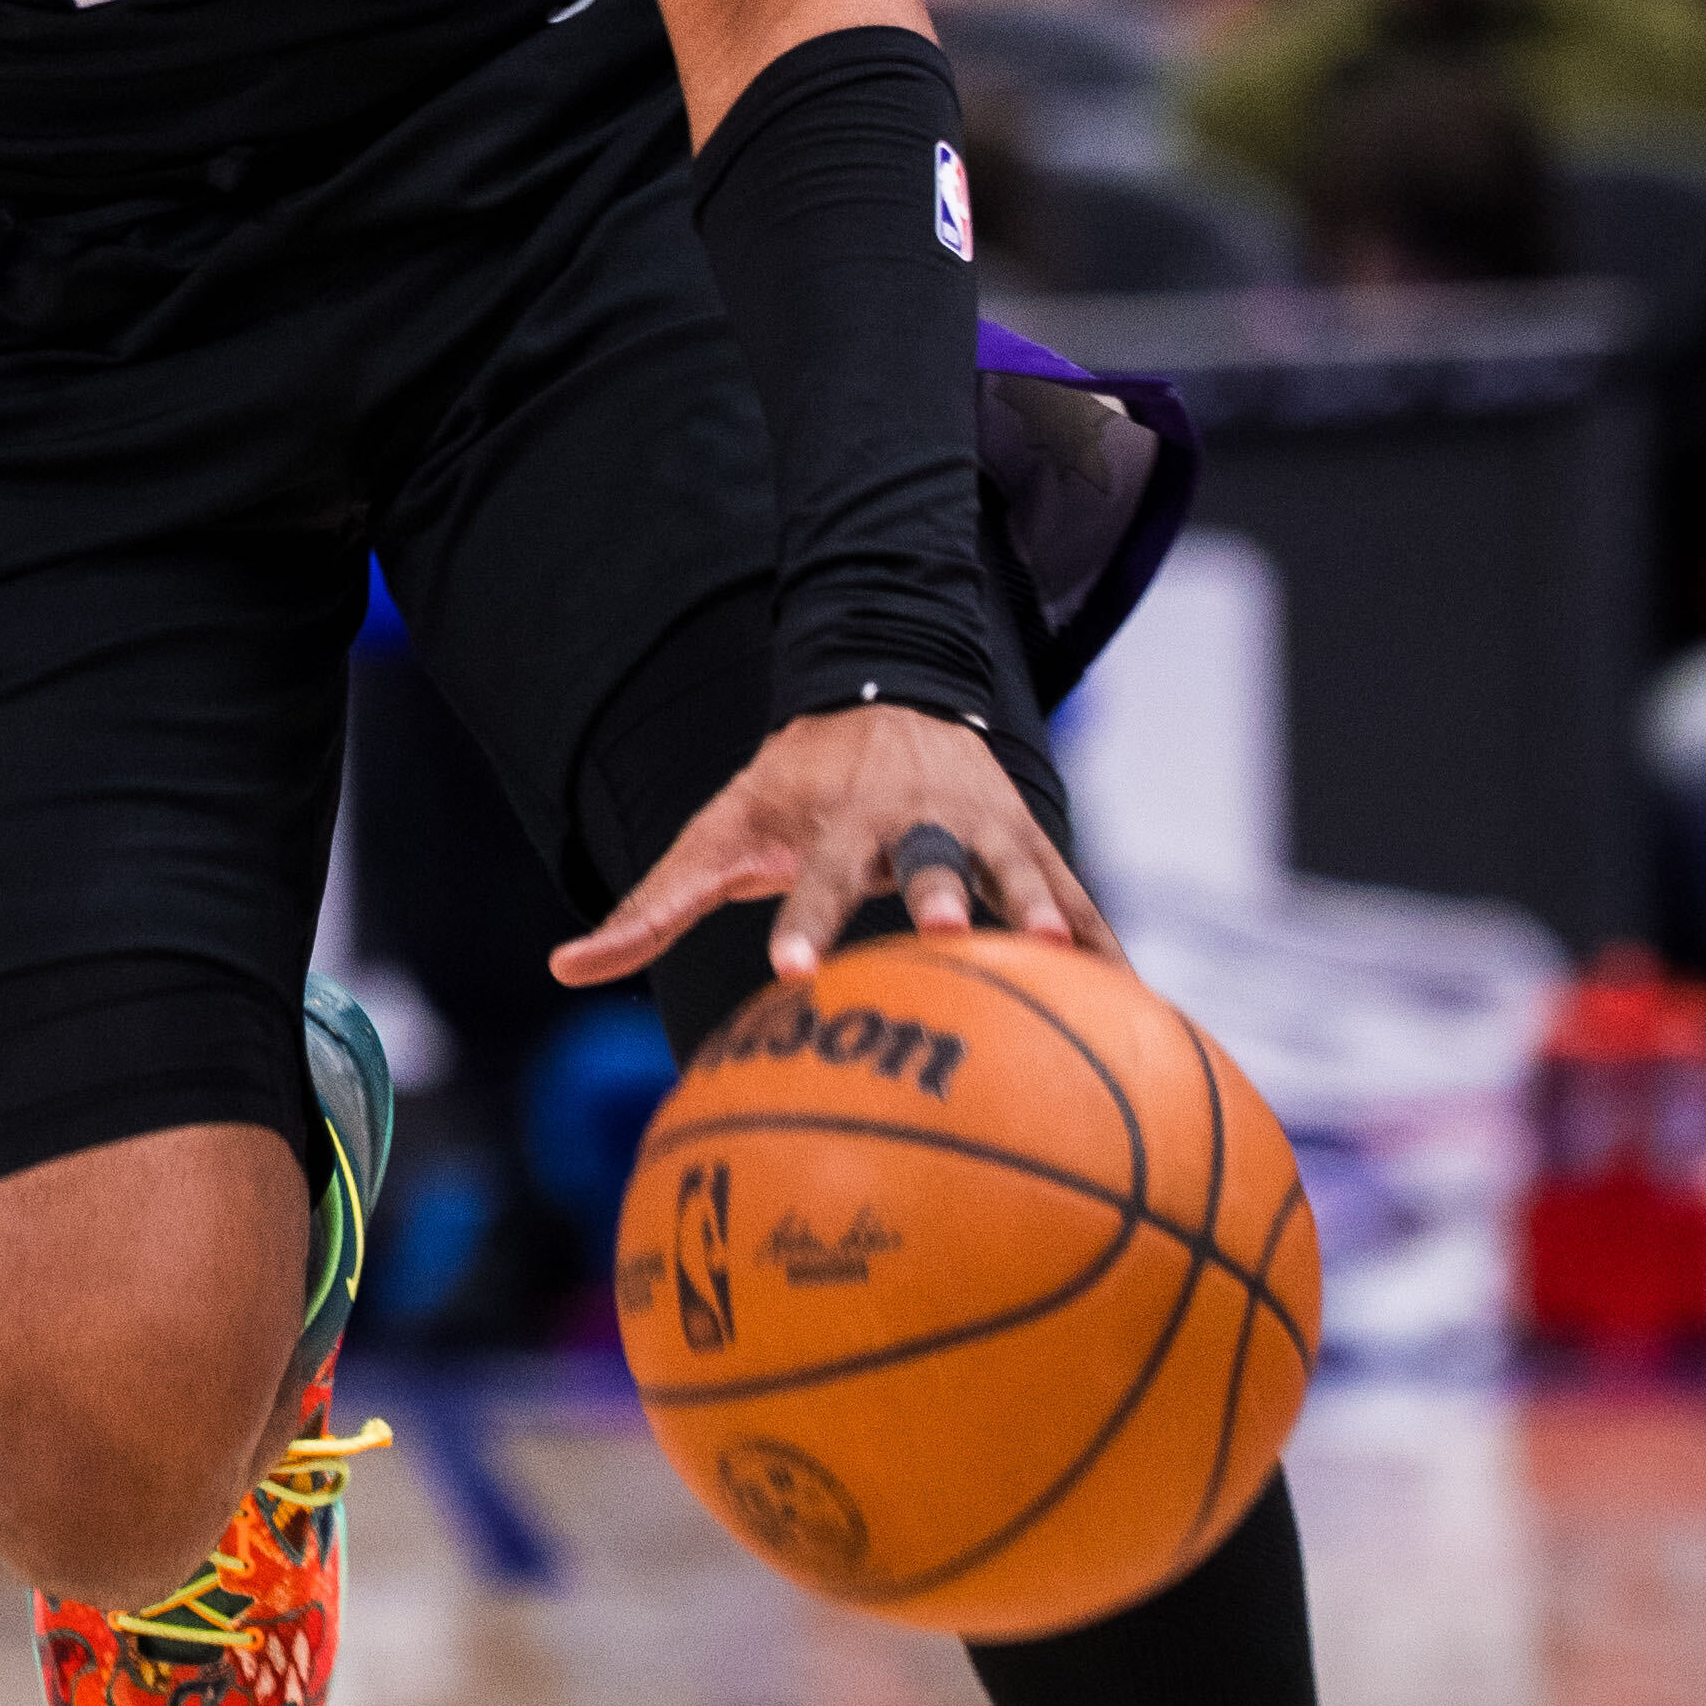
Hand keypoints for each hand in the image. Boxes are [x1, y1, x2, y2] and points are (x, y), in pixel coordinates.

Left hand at [547, 705, 1116, 996]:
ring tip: (1063, 954)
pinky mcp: (1031, 844)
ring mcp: (980, 828)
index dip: (802, 922)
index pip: (812, 879)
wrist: (886, 697)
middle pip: (924, 862)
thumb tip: (562, 970)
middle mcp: (912, 821)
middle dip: (935, 895)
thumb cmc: (790, 790)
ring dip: (1038, 907)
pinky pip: (1075, 900)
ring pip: (1011, 868)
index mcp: (835, 824)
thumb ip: (651, 906)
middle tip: (948, 937)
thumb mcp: (717, 832)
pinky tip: (1143, 1008)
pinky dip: (1104, 947)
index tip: (791, 971)